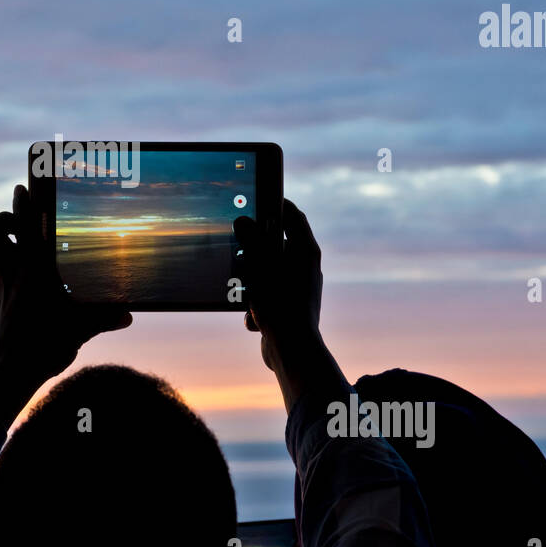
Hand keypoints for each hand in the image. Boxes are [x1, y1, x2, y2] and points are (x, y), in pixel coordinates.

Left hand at [0, 185, 131, 425]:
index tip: (24, 185)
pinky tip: (8, 268)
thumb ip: (104, 318)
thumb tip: (128, 315)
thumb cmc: (46, 348)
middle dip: (2, 218)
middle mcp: (13, 275)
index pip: (26, 227)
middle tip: (18, 217)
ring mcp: (0, 289)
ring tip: (11, 237)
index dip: (24, 203)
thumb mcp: (81, 331)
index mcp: (35, 273)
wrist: (10, 374)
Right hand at [233, 199, 347, 414]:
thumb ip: (250, 240)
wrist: (292, 350)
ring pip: (268, 274)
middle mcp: (306, 268)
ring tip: (244, 291)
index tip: (261, 196)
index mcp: (306, 251)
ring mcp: (299, 289)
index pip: (293, 216)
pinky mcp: (290, 308)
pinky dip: (257, 305)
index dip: (277, 203)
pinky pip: (268, 297)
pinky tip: (254, 317)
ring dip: (252, 281)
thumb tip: (243, 221)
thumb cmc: (279, 303)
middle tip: (238, 246)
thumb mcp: (259, 265)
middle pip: (277, 246)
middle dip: (255, 250)